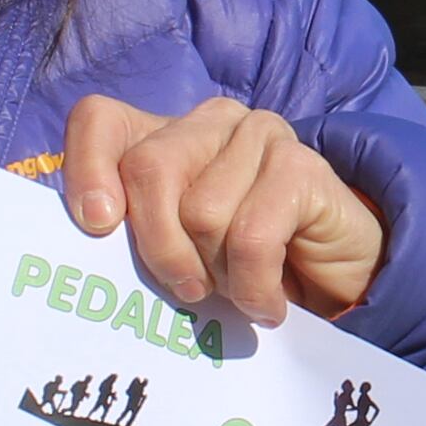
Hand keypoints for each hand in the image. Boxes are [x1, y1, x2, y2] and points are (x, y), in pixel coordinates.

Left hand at [62, 93, 384, 325]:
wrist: (339, 279)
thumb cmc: (243, 268)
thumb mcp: (176, 253)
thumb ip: (133, 238)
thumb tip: (88, 248)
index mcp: (165, 134)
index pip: (99, 121)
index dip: (86, 169)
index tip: (97, 227)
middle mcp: (208, 121)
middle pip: (147, 169)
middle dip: (159, 247)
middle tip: (188, 290)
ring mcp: (259, 133)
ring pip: (200, 212)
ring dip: (218, 275)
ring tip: (238, 288)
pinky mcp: (301, 164)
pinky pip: (251, 237)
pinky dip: (253, 287)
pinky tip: (266, 304)